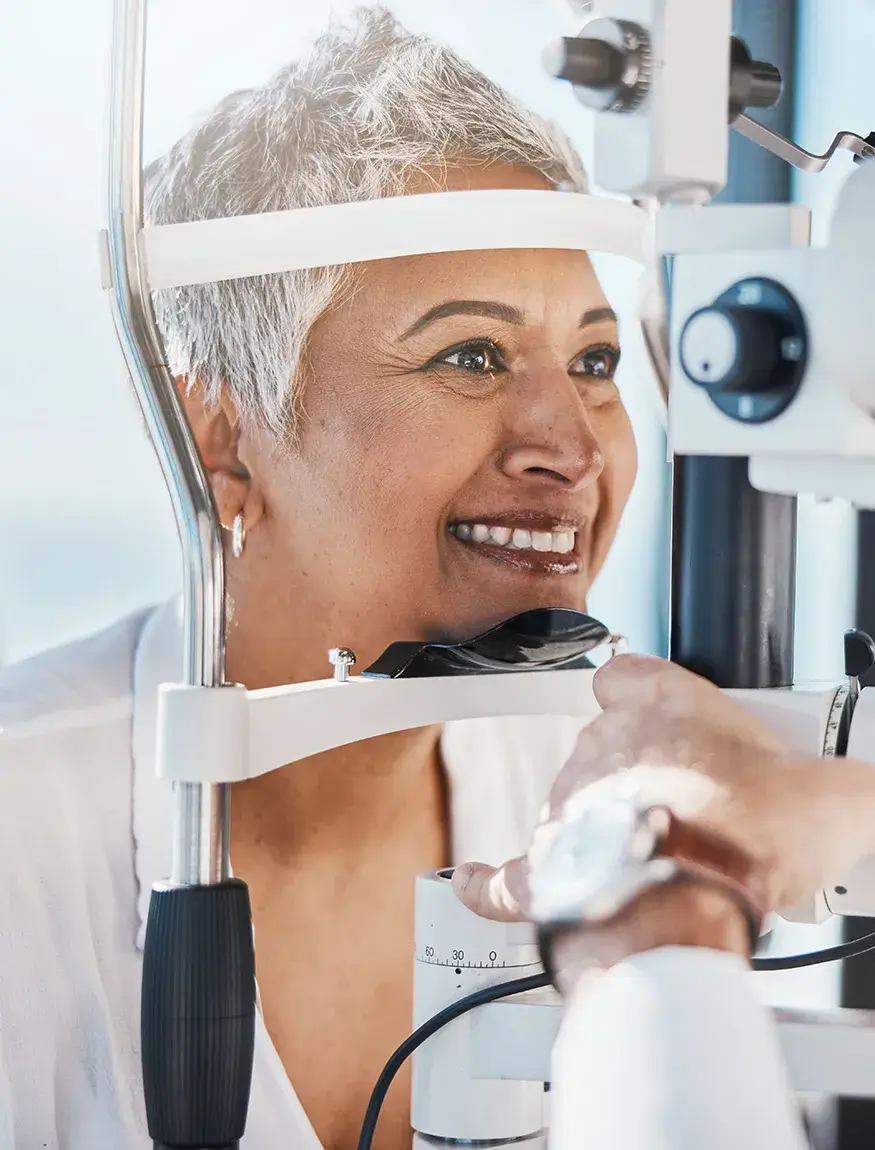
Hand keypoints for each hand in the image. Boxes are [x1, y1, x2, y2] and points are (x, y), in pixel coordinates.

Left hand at [454, 654, 874, 931]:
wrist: (690, 903)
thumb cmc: (748, 837)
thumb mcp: (835, 798)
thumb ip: (856, 787)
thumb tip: (873, 794)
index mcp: (661, 709)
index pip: (631, 673)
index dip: (645, 689)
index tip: (662, 706)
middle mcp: (603, 748)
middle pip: (607, 746)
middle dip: (645, 779)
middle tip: (696, 817)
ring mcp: (567, 809)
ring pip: (569, 805)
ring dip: (600, 829)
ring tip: (657, 865)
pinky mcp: (546, 871)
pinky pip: (507, 875)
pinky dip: (491, 883)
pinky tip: (475, 882)